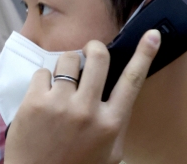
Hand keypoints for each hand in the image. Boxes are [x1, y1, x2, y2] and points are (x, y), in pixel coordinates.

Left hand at [4, 29, 160, 163]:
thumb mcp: (110, 151)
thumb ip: (116, 120)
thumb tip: (119, 89)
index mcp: (110, 123)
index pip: (132, 80)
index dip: (144, 54)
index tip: (152, 35)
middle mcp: (87, 111)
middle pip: (98, 57)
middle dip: (94, 48)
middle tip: (89, 52)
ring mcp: (59, 104)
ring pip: (68, 59)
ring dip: (67, 65)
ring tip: (62, 82)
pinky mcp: (34, 102)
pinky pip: (43, 72)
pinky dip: (44, 80)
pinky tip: (43, 97)